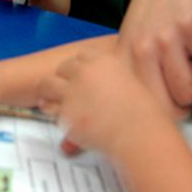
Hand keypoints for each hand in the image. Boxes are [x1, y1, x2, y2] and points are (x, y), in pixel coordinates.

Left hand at [39, 49, 161, 158]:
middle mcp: (85, 72)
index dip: (79, 66)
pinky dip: (55, 116)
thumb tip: (98, 90)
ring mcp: (72, 91)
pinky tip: (63, 121)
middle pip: (62, 67)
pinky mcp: (64, 112)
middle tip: (63, 91)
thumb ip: (111, 80)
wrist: (140, 135)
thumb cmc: (144, 114)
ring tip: (48, 102)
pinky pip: (51, 111)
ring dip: (47, 93)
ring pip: (46, 85)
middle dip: (62, 79)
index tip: (78, 75)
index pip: (81, 56)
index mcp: (103, 61)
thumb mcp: (132, 84)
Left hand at [119, 0, 191, 115]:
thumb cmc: (156, 14)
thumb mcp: (135, 43)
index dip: (158, 115)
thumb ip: (135, 77)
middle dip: (180, 105)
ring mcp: (166, 37)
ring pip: (189, 91)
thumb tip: (137, 122)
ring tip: (190, 63)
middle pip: (167, 107)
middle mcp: (141, 49)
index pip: (140, 107)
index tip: (166, 106)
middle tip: (183, 88)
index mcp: (125, 58)